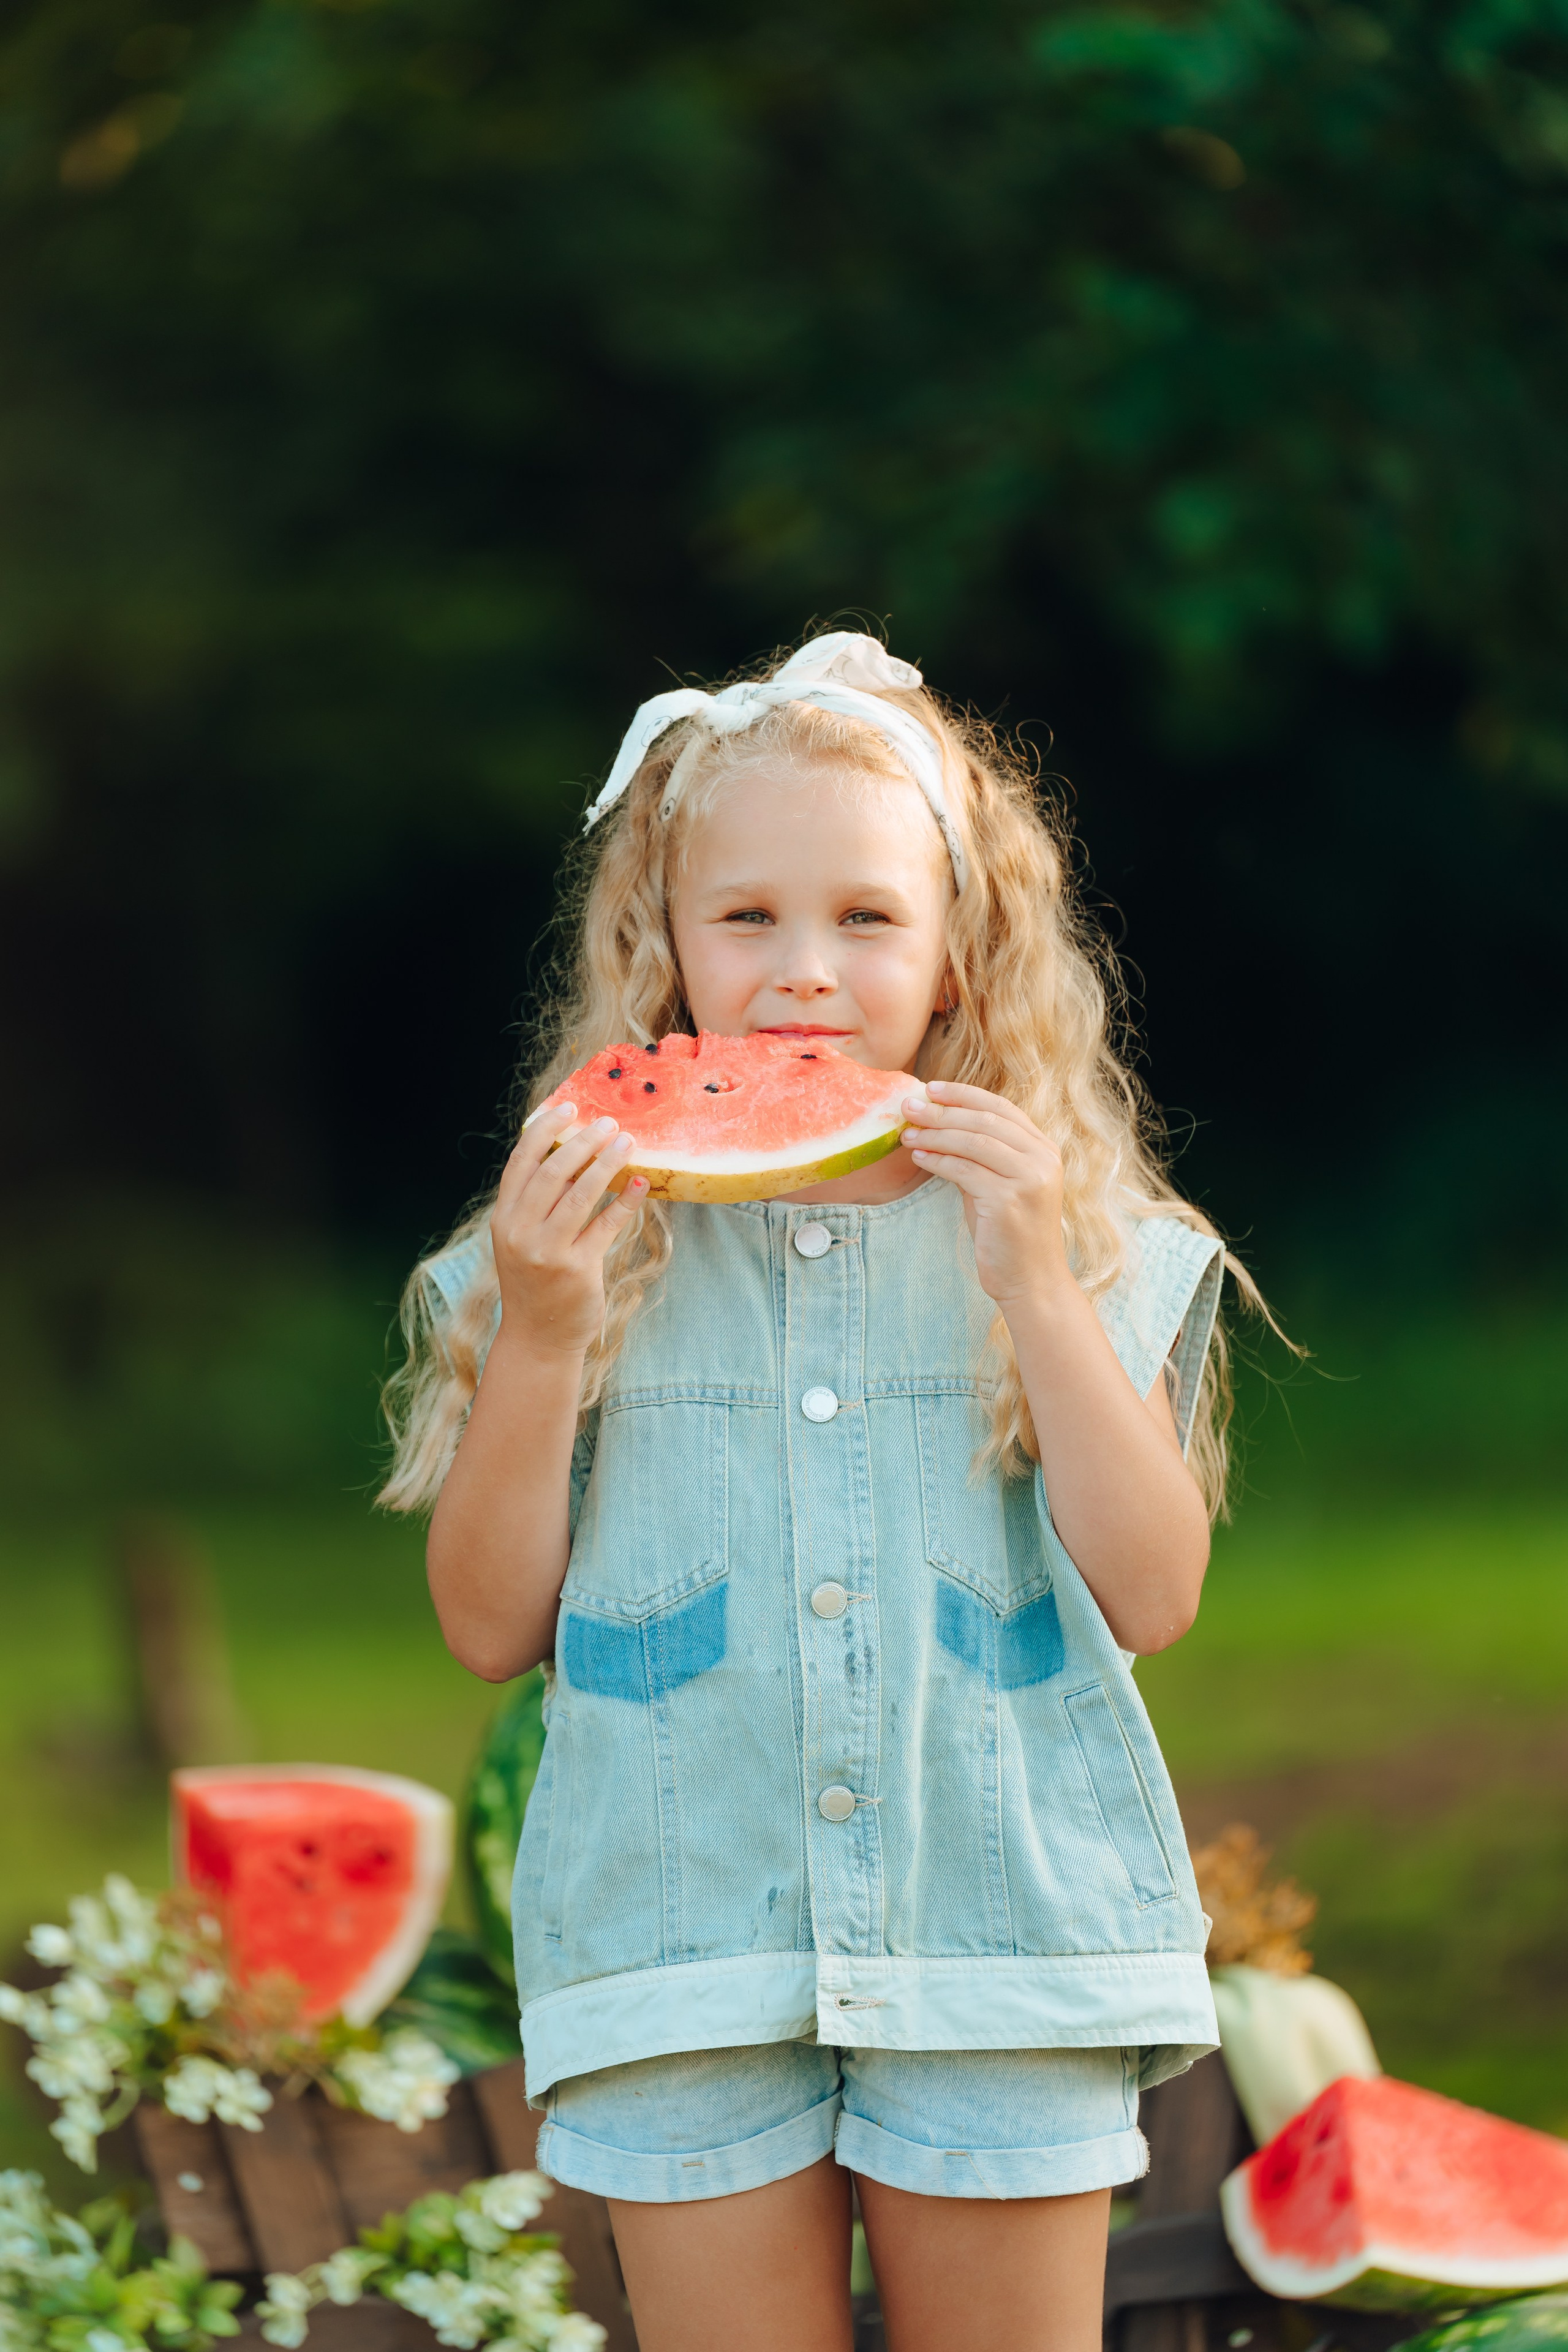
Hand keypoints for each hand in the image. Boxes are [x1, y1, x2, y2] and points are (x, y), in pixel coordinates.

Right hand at [490, 1105, 646, 1356]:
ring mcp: (548, 1251)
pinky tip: (640, 1184)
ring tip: (627, 1143)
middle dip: (582, 1141)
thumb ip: (539, 1203)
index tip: (568, 1107)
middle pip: (553, 1172)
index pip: (521, 1161)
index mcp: (504, 1218)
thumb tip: (575, 1155)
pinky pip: (606, 1225)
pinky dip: (625, 1201)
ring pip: (581, 1194)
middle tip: (608, 1123)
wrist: (538, 1338)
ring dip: (607, 1163)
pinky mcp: (578, 1269)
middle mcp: (521, 1232)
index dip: (544, 1129)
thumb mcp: (524, 1239)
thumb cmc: (535, 1281)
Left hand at [901, 1080, 1070, 1310]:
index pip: (1001, 1107)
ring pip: (973, 1141)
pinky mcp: (1009, 1200)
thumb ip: (979, 1155)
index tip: (930, 1088)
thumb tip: (936, 1124)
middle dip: (942, 1110)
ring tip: (906, 1132)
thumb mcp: (997, 1184)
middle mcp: (1043, 1159)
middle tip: (908, 1106)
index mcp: (1044, 1149)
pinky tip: (918, 1156)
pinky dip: (937, 1160)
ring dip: (935, 1133)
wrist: (1031, 1281)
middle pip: (985, 1120)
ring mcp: (1029, 1179)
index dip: (964, 1094)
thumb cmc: (1008, 1233)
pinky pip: (964, 1169)